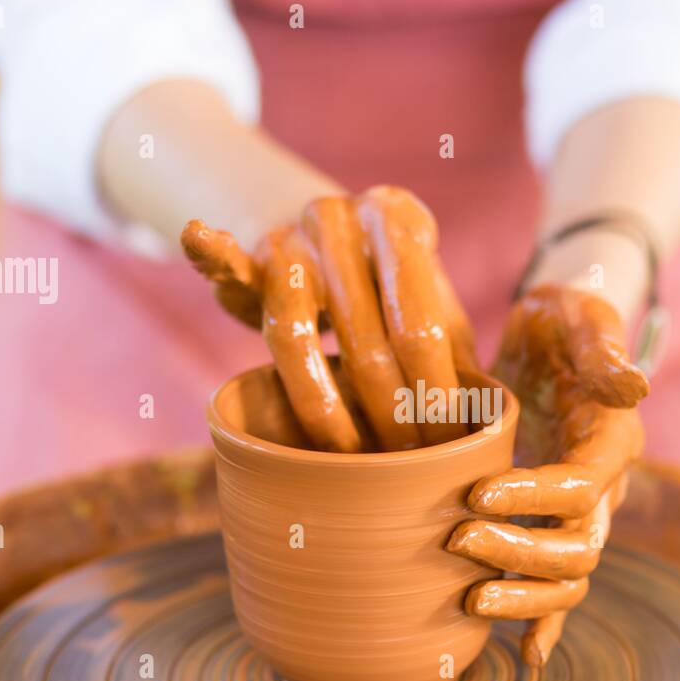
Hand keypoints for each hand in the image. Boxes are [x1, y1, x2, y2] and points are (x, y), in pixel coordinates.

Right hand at [181, 185, 477, 452]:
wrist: (338, 231)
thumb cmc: (398, 288)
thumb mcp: (437, 309)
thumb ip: (457, 354)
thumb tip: (480, 435)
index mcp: (399, 218)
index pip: (417, 324)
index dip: (430, 394)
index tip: (442, 446)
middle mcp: (341, 215)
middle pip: (361, 338)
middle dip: (387, 415)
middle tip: (402, 465)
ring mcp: (290, 232)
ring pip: (291, 335)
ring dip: (323, 409)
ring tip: (350, 456)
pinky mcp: (248, 255)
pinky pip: (226, 262)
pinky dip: (211, 253)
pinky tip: (200, 236)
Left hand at [446, 286, 648, 666]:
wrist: (552, 337)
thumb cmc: (562, 321)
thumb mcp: (580, 317)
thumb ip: (603, 349)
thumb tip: (634, 387)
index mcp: (611, 440)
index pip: (582, 485)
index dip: (535, 498)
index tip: (477, 493)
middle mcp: (605, 487)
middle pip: (578, 548)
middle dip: (519, 554)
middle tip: (456, 541)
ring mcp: (581, 515)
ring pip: (569, 580)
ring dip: (524, 597)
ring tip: (469, 599)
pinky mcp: (553, 526)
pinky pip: (558, 590)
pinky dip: (544, 626)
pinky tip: (524, 659)